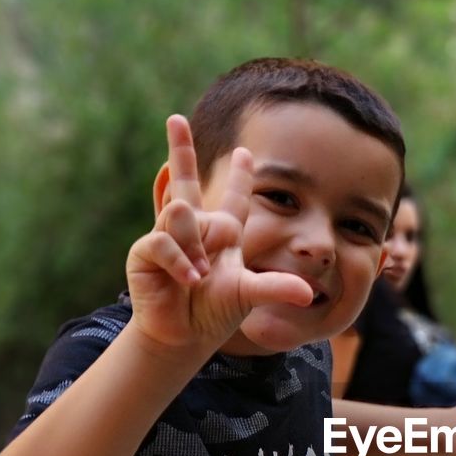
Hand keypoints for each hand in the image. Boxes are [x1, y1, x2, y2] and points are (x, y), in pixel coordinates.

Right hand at [123, 115, 312, 351]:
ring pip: (182, 214)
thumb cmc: (216, 313)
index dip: (239, 175)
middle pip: (187, 179)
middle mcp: (195, 228)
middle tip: (175, 119)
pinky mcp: (146, 250)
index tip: (245, 152)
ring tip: (199, 276)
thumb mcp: (250, 294)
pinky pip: (163, 240)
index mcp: (223, 233)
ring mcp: (168, 236)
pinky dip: (180, 261)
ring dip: (194, 247)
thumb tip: (308, 294)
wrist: (184, 336)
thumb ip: (276, 287)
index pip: (235, 197)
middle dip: (180, 148)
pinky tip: (189, 278)